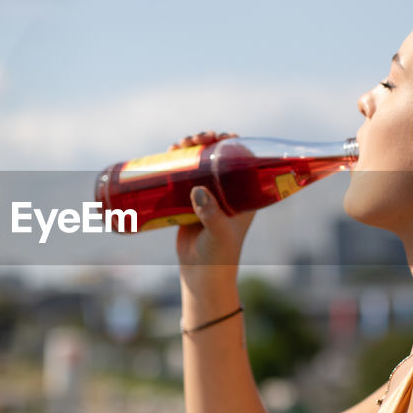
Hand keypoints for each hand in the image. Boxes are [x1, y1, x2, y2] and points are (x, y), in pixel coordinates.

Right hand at [169, 130, 254, 275]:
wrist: (202, 276)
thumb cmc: (219, 256)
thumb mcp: (219, 233)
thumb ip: (211, 214)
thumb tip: (197, 191)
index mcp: (244, 195)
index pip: (241, 159)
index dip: (230, 143)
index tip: (216, 137)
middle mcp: (228, 192)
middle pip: (217, 157)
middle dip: (204, 142)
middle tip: (192, 141)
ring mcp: (208, 196)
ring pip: (198, 164)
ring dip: (189, 149)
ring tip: (176, 146)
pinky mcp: (189, 203)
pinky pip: (183, 177)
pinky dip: (176, 163)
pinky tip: (167, 154)